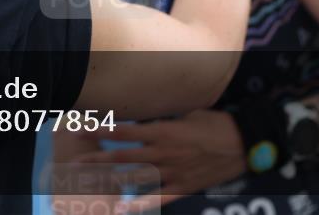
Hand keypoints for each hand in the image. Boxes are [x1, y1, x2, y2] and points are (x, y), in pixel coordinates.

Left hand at [76, 109, 245, 211]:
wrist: (244, 145)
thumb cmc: (215, 123)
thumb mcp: (187, 114)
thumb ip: (162, 119)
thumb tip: (142, 118)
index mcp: (164, 132)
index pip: (125, 132)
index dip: (101, 130)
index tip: (81, 128)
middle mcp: (164, 153)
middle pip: (123, 158)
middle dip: (97, 160)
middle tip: (74, 163)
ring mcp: (173, 173)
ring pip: (136, 179)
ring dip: (112, 182)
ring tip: (90, 187)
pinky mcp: (183, 187)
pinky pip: (159, 199)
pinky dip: (141, 205)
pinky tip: (124, 210)